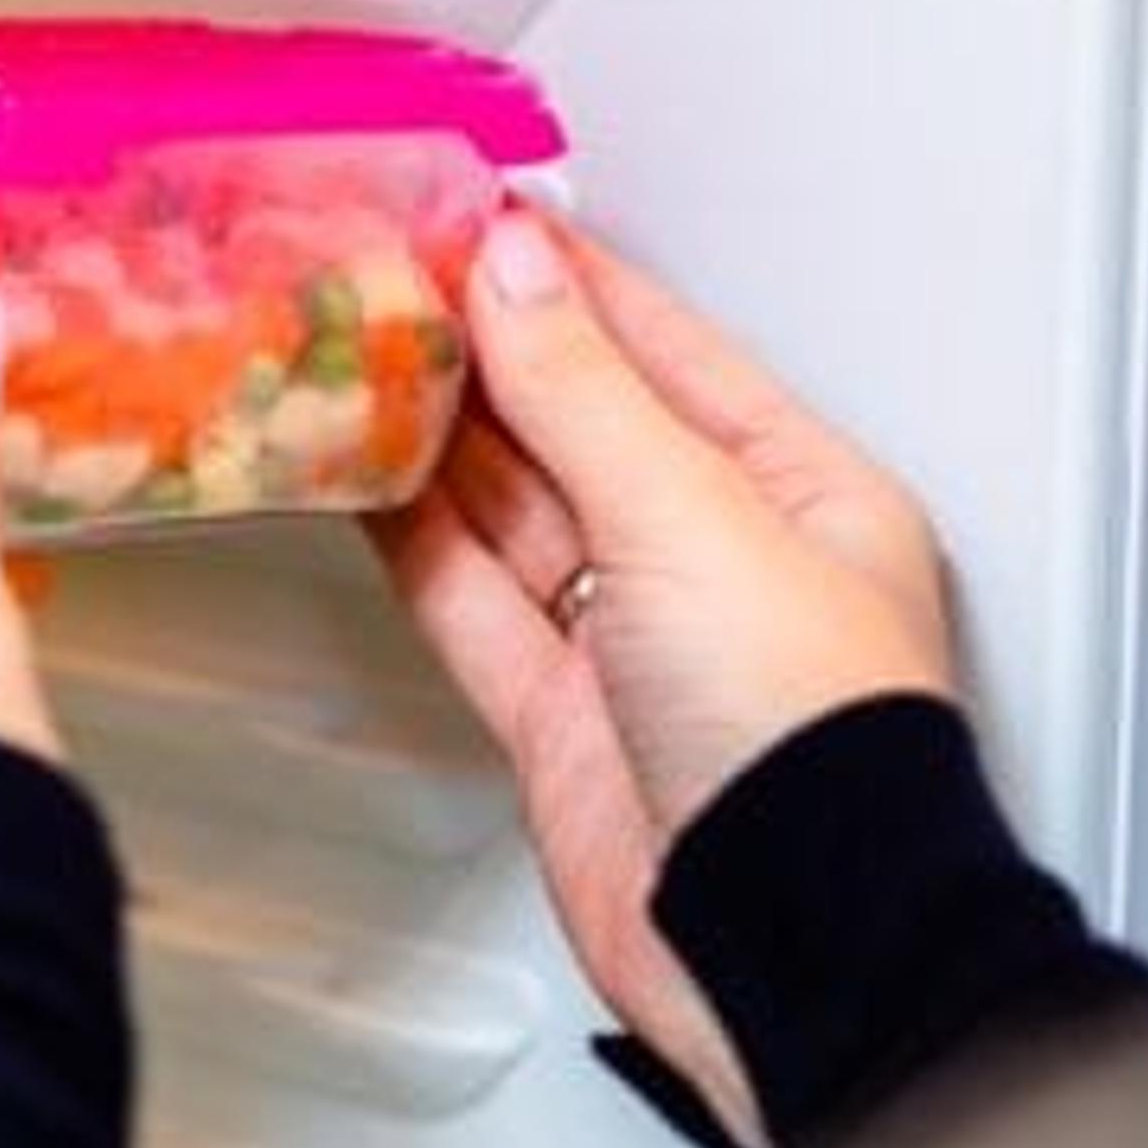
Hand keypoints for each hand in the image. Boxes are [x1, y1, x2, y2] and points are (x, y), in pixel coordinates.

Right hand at [375, 214, 954, 1147]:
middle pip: (575, 418)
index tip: (469, 208)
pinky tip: (355, 475)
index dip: (561, 275)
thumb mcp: (690, 519)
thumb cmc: (803, 737)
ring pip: (509, 505)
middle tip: (376, 267)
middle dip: (480, 345)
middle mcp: (714, 554)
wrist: (780, 939)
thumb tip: (512, 264)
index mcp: (794, 487)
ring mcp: (630, 637)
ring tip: (344, 349)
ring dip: (430, 431)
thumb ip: (582, 387)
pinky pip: (469, 597)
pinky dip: (409, 536)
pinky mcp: (556, 713)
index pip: (659, 345)